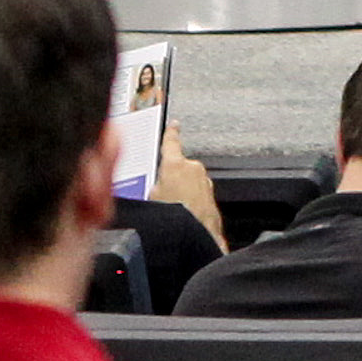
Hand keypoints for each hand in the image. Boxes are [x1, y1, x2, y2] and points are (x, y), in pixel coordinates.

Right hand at [156, 121, 227, 250]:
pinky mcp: (211, 195)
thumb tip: (157, 186)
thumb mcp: (150, 198)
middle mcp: (193, 169)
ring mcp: (204, 182)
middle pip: (179, 167)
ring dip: (182, 191)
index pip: (171, 142)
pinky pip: (197, 193)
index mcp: (175, 164)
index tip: (174, 125)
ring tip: (174, 209)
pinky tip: (184, 213)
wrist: (197, 235)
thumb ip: (154, 184)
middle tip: (162, 195)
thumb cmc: (175, 217)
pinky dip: (191, 200)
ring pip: (189, 181)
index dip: (170, 132)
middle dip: (171, 178)